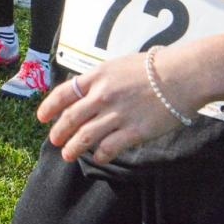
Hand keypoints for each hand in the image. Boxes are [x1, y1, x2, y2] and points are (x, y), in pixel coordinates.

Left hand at [37, 50, 195, 164]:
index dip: (49, 107)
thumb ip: (102, 79)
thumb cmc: (155, 68)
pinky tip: (99, 158)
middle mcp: (102, 96)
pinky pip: (109, 148)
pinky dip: (100, 155)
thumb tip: (89, 91)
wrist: (181, 75)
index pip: (64, 93)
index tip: (41, 117)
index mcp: (97, 76)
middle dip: (59, 132)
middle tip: (54, 141)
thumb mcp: (119, 65)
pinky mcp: (134, 131)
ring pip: (85, 136)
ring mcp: (117, 114)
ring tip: (68, 155)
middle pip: (71, 118)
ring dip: (74, 148)